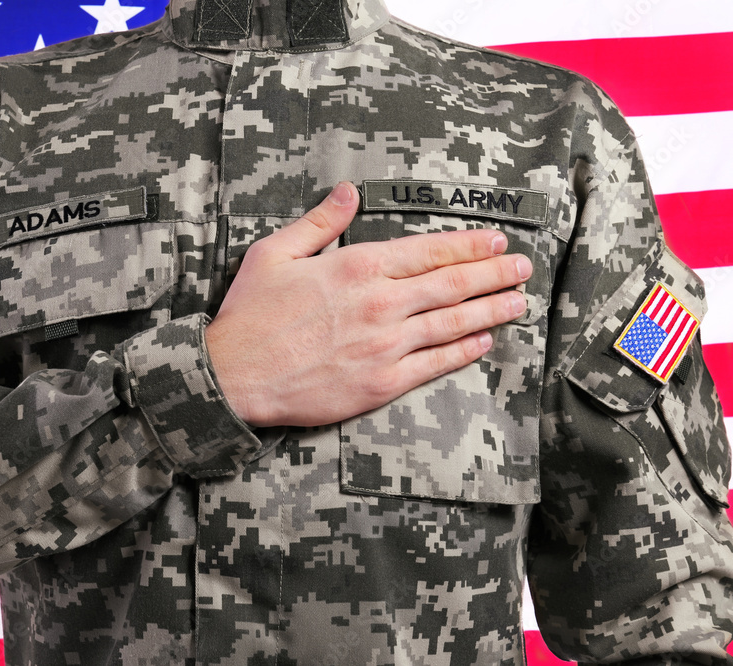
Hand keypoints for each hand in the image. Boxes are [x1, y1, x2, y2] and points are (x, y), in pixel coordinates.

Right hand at [204, 181, 532, 427]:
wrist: (234, 378)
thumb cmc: (250, 315)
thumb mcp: (274, 253)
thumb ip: (318, 222)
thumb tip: (347, 191)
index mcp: (357, 267)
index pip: (428, 250)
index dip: (468, 245)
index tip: (495, 241)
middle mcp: (380, 304)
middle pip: (451, 284)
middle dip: (493, 273)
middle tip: (522, 267)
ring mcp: (385, 346)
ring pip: (452, 323)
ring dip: (490, 310)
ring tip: (518, 302)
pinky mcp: (381, 383)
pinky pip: (434, 364)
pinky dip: (463, 351)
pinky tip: (482, 342)